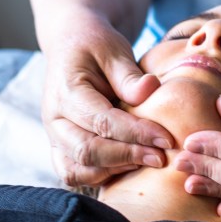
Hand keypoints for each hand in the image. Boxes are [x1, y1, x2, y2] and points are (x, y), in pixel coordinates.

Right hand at [42, 16, 173, 187]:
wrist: (70, 44)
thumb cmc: (95, 45)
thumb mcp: (114, 50)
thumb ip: (129, 75)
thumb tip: (150, 90)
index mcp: (66, 91)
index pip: (102, 122)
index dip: (136, 133)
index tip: (166, 139)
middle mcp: (54, 117)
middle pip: (87, 151)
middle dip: (127, 156)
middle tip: (161, 157)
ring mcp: (53, 134)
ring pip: (76, 168)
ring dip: (113, 170)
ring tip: (146, 161)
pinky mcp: (59, 145)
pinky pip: (72, 173)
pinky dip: (98, 176)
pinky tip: (128, 166)